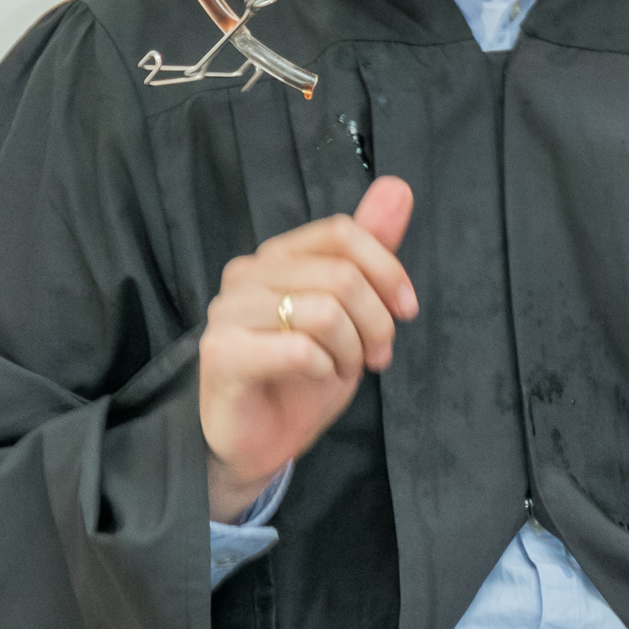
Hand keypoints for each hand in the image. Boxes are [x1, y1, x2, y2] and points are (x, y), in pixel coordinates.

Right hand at [199, 175, 415, 520]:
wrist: (259, 442)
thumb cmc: (302, 376)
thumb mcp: (351, 311)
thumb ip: (370, 250)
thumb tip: (399, 187)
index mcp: (277, 256)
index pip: (341, 232)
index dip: (386, 269)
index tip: (407, 309)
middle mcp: (247, 273)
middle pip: (341, 275)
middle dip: (376, 322)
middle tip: (376, 356)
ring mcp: (229, 311)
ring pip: (325, 311)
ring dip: (350, 350)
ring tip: (343, 369)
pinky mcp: (222, 353)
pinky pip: (298, 348)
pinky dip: (324, 369)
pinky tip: (317, 380)